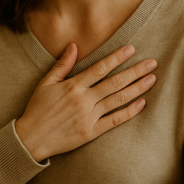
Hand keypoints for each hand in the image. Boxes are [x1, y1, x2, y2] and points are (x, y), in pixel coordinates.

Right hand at [14, 43, 156, 162]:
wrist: (31, 138)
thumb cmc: (37, 109)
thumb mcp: (46, 83)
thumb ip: (62, 65)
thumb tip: (74, 45)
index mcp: (73, 86)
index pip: (100, 68)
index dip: (117, 58)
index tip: (132, 49)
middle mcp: (84, 100)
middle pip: (115, 82)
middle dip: (135, 71)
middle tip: (152, 62)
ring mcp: (89, 117)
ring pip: (118, 100)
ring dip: (137, 88)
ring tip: (152, 79)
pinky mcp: (91, 132)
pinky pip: (115, 121)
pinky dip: (129, 112)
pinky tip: (142, 103)